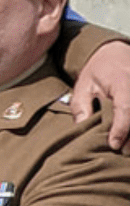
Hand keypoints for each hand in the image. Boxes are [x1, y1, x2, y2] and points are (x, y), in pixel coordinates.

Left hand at [70, 38, 129, 153]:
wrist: (116, 53)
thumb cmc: (98, 71)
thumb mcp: (83, 86)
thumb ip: (81, 106)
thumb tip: (81, 126)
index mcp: (123, 83)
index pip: (126, 108)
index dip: (121, 129)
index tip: (114, 144)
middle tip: (121, 151)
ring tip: (127, 148)